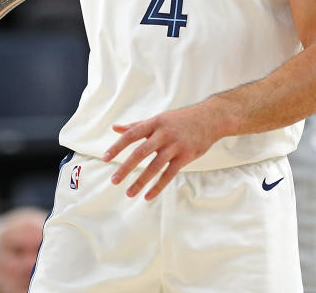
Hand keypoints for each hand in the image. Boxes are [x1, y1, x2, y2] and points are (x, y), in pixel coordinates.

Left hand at [102, 105, 221, 199]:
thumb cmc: (180, 119)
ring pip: (155, 167)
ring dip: (140, 181)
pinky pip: (169, 175)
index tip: (105, 158)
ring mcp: (175, 146)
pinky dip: (158, 186)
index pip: (131, 135)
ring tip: (129, 193)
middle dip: (126, 167)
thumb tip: (115, 128)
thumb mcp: (158, 119)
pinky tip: (148, 196)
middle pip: (140, 152)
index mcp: (154, 123)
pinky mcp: (186, 156)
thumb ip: (136, 125)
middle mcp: (163, 134)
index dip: (117, 147)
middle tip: (114, 180)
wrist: (209, 118)